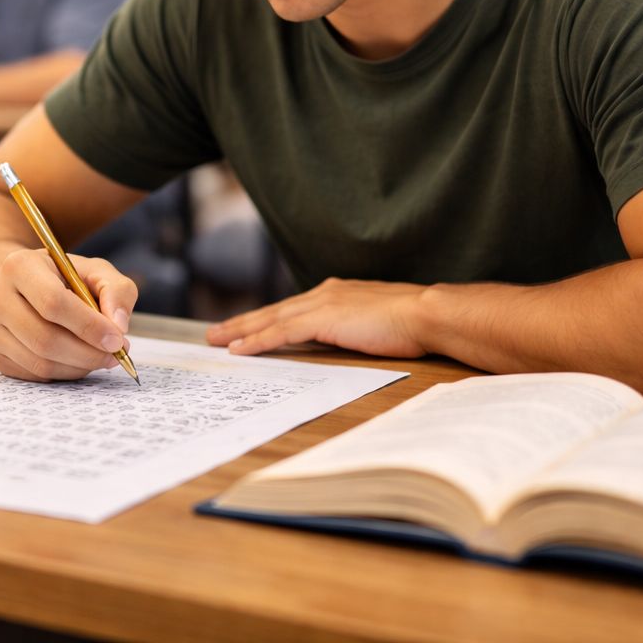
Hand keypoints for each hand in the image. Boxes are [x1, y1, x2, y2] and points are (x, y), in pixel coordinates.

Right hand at [0, 248, 139, 381]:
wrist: (22, 286)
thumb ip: (116, 291)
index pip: (53, 303)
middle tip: (115, 355)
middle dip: (87, 352)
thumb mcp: (95, 271)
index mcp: (19, 266)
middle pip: (45, 338)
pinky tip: (77, 360)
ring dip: (78, 366)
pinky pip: (32, 375)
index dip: (88, 326)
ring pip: (39, 362)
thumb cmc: (64, 278)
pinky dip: (63, 373)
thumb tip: (118, 326)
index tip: (117, 340)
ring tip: (100, 356)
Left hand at [205, 278, 429, 358]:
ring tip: (216, 340)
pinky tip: (238, 350)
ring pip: (270, 319)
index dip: (267, 318)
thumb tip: (347, 340)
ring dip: (240, 330)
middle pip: (274, 310)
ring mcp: (322, 304)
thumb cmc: (413, 323)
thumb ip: (357, 327)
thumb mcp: (378, 322)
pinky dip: (257, 341)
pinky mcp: (322, 319)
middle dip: (243, 322)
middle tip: (215, 332)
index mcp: (338, 293)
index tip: (247, 327)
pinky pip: (280, 332)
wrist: (427, 313)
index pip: (293, 308)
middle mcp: (325, 293)